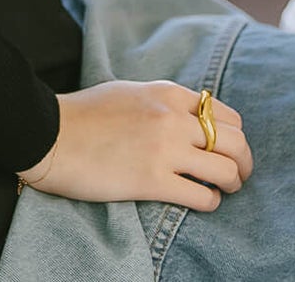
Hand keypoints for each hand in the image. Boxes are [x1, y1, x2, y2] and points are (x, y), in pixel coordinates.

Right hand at [19, 80, 253, 207]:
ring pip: (227, 170)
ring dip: (232, 184)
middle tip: (237, 175)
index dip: (234, 135)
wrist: (50, 134)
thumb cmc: (84, 113)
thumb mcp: (129, 91)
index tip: (228, 149)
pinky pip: (203, 197)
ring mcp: (164, 150)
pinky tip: (200, 200)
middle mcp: (172, 118)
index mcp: (167, 94)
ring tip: (222, 190)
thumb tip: (191, 117)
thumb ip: (163, 102)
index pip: (226, 114)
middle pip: (235, 141)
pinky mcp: (153, 181)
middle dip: (244, 162)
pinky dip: (210, 202)